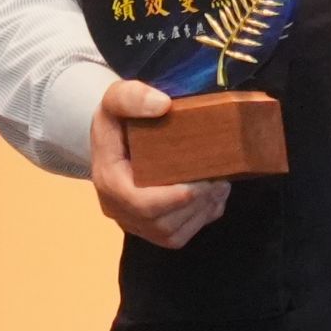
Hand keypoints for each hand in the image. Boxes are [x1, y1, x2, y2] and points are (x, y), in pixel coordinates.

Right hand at [88, 78, 227, 249]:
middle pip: (161, 223)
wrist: (116, 138)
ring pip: (173, 234)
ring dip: (202, 212)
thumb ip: (131, 96)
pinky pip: (180, 235)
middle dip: (196, 204)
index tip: (204, 180)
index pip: (141, 203)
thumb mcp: (115, 97)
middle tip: (222, 180)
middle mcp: (118, 209)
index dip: (176, 197)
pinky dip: (201, 218)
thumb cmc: (118, 119)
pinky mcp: (150, 228)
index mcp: (108, 180)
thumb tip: (162, 105)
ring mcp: (134, 222)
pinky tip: (214, 196)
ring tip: (221, 185)